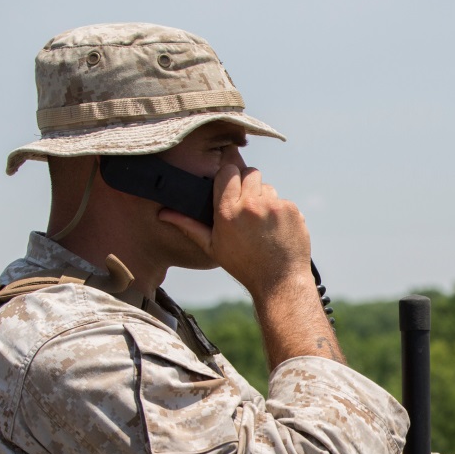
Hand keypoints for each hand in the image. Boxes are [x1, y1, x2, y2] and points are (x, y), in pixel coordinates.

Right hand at [158, 163, 312, 302]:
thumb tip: (163, 213)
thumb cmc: (243, 265)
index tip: (230, 183)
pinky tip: (277, 229)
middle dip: (248, 184)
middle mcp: (250, 205)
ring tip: (262, 222)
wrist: (279, 281)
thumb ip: (189, 225)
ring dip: (264, 198)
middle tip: (247, 203)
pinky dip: (280, 211)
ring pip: (268, 187)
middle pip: (250, 173)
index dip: (229, 176)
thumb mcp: (212, 247)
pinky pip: (283, 200)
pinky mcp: (291, 210)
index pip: (227, 172)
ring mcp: (274, 206)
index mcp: (227, 211)